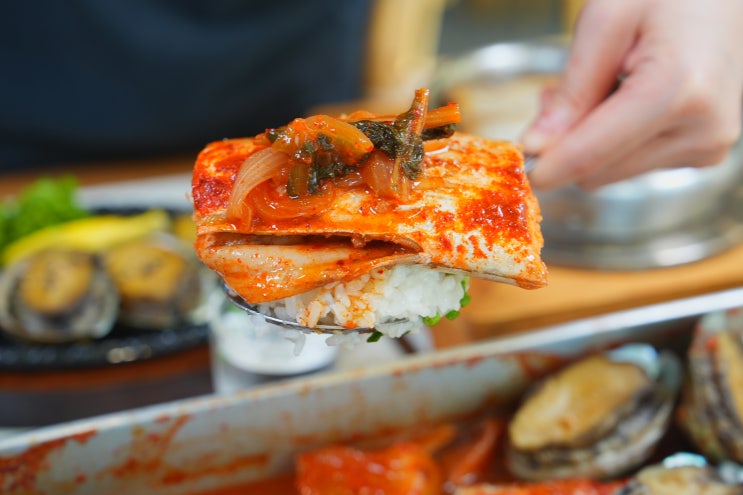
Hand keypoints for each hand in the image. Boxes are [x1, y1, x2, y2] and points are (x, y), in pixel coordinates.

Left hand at [521, 0, 742, 189]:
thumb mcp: (607, 19)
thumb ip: (572, 89)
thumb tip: (537, 146)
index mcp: (679, 90)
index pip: (592, 155)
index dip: (546, 164)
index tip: (516, 162)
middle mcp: (703, 129)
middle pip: (596, 171)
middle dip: (567, 140)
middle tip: (560, 92)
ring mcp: (708, 146)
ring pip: (610, 172)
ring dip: (589, 140)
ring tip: (601, 85)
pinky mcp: (705, 153)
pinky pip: (632, 164)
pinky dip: (614, 140)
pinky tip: (624, 100)